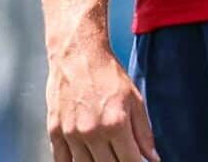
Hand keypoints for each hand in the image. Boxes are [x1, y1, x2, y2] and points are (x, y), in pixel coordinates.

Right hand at [46, 40, 158, 161]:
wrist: (78, 56)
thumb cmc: (108, 75)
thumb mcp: (135, 100)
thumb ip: (144, 132)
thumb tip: (152, 158)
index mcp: (116, 124)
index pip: (129, 161)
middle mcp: (92, 132)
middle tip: (121, 156)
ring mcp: (71, 134)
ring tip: (105, 155)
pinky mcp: (54, 131)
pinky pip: (61, 160)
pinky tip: (83, 158)